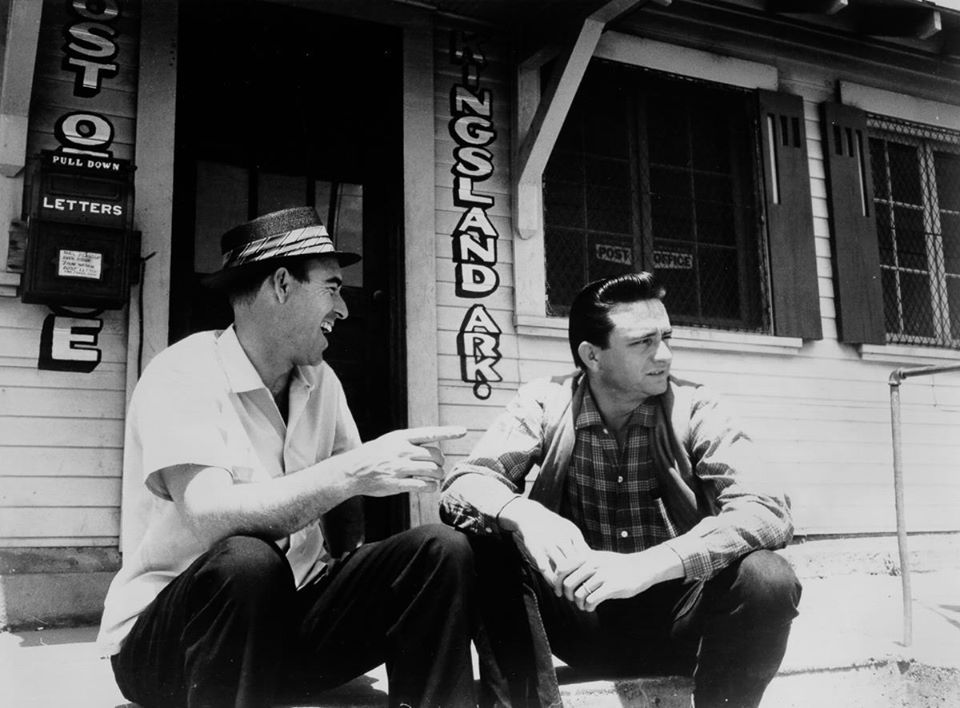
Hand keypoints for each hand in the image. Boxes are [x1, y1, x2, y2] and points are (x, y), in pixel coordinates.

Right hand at [346, 425, 465, 496]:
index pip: (430, 433)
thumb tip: (434, 447)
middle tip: (437, 466)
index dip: (448, 432)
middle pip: (436, 455)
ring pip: (433, 471)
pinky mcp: (398, 484)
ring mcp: (400, 468)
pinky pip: (424, 486)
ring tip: (435, 477)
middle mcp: (402, 451)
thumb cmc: (374, 454)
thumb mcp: (390, 441)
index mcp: (401, 437)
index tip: (463, 431)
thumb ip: (410, 442)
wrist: (352, 471)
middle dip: (441, 462)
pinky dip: (432, 487)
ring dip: (438, 475)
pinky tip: (430, 486)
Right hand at [497, 498, 589, 595]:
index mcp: (572, 534)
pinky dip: (551, 581)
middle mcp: (561, 539)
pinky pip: (545, 569)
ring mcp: (548, 545)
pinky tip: (555, 588)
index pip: (585, 555)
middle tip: (580, 591)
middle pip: (575, 563)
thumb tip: (593, 559)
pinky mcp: (536, 551)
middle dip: (578, 579)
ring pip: (561, 568)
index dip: (588, 570)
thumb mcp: (570, 529)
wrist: (531, 516)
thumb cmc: (554, 525)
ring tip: (568, 593)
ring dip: (565, 583)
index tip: (590, 581)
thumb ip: (580, 543)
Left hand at [562, 546, 682, 611]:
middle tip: (573, 599)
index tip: (559, 591)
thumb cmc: (615, 565)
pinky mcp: (612, 587)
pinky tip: (591, 608)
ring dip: (578, 604)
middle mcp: (593, 564)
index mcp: (587, 556)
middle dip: (567, 595)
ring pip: (579, 594)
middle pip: (568, 584)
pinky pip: (591, 600)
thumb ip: (580, 563)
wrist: (641, 567)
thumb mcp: (597, 558)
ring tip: (583, 605)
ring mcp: (603, 575)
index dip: (556, 582)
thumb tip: (560, 574)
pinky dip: (588, 607)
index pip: (562, 568)